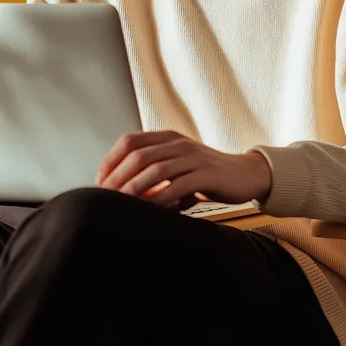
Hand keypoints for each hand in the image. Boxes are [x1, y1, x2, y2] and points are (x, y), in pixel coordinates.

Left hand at [95, 130, 271, 208]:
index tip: (99, 180)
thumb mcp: (177, 165)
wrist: (245, 174)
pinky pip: (178, 185)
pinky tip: (151, 208)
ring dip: (135, 187)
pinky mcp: (207, 174)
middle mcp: (179, 143)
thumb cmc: (205, 174)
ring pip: (156, 169)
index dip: (111, 159)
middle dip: (118, 176)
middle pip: (139, 155)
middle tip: (105, 195)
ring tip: (123, 203)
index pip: (130, 141)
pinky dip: (161, 197)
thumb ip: (153, 171)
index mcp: (168, 137)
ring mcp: (193, 157)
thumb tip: (121, 188)